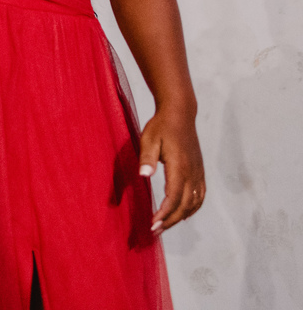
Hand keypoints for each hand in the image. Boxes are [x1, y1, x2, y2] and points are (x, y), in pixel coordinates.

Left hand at [138, 105, 205, 233]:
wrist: (180, 113)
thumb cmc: (160, 126)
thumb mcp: (149, 139)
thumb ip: (147, 158)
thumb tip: (144, 175)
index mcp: (179, 166)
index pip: (173, 197)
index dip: (165, 213)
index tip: (153, 224)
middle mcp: (192, 172)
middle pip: (185, 204)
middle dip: (170, 220)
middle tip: (155, 231)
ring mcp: (198, 172)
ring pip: (194, 202)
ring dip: (181, 217)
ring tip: (165, 226)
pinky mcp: (199, 170)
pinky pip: (200, 195)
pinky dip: (193, 208)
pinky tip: (183, 214)